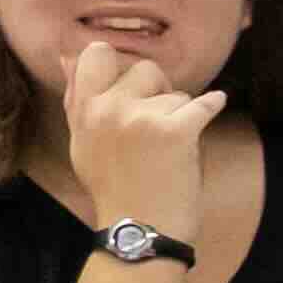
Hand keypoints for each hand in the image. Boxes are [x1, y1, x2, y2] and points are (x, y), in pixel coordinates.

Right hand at [51, 34, 222, 242]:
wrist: (139, 229)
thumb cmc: (114, 188)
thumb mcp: (83, 142)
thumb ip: (78, 98)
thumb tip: (67, 56)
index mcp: (84, 109)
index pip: (97, 53)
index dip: (120, 64)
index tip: (132, 86)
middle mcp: (108, 108)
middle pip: (145, 68)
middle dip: (158, 90)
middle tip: (158, 122)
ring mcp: (141, 118)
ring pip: (176, 92)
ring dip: (181, 113)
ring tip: (170, 146)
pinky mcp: (175, 131)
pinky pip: (204, 103)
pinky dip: (212, 106)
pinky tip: (215, 106)